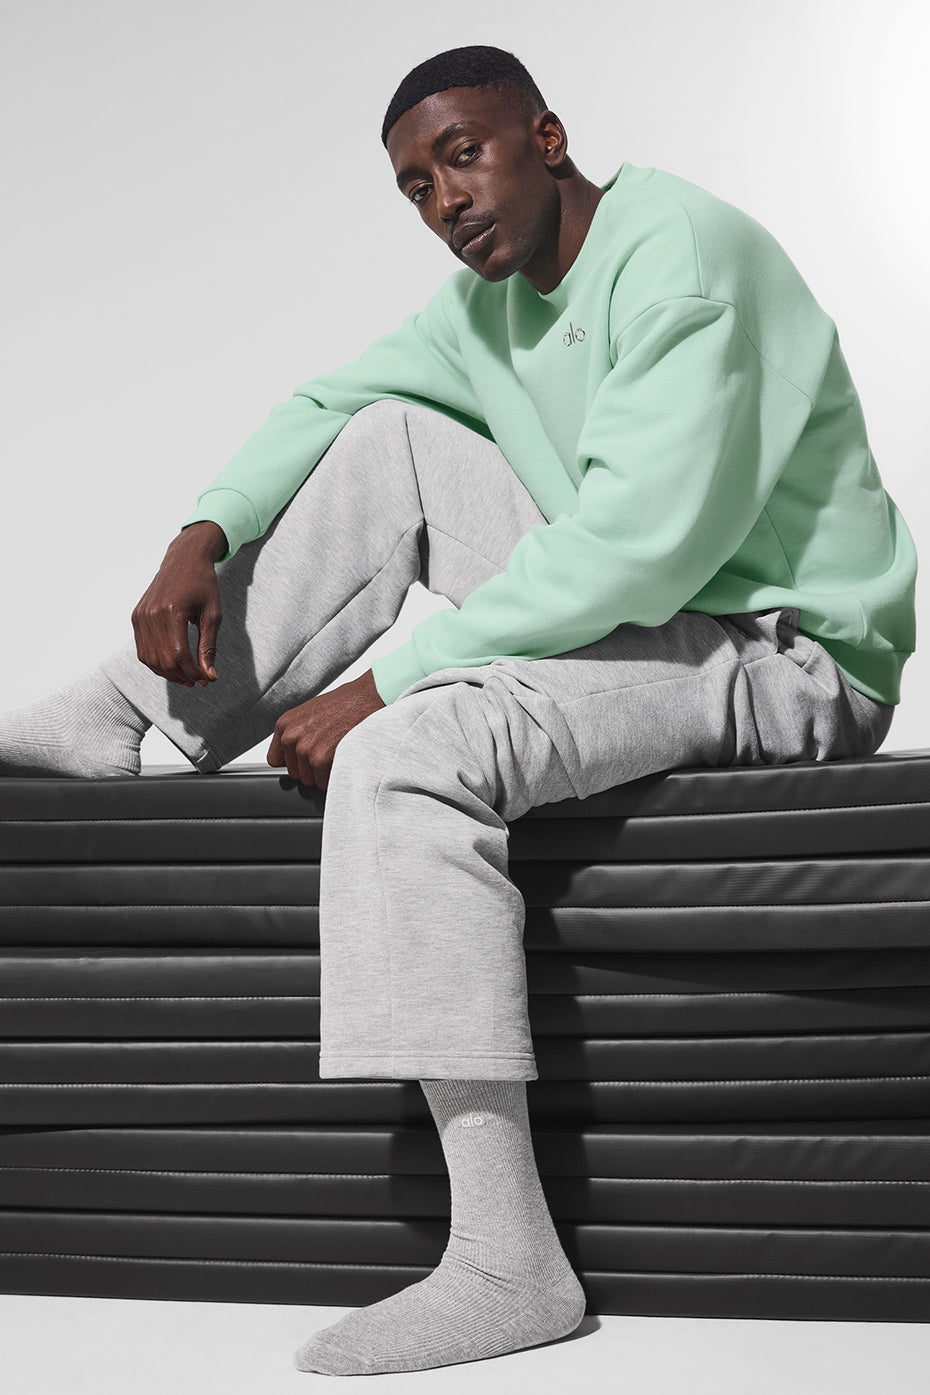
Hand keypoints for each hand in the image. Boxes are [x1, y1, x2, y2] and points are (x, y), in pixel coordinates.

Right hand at [131, 521, 226, 686]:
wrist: (184, 560)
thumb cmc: (203, 585)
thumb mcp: (212, 614)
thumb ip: (209, 646)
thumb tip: (209, 675)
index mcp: (173, 610)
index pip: (179, 654)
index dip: (194, 672)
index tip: (207, 679)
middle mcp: (152, 613)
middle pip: (163, 660)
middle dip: (183, 676)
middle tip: (199, 680)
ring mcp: (140, 615)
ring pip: (150, 659)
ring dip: (169, 673)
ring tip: (187, 676)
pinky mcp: (136, 616)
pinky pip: (143, 649)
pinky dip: (157, 662)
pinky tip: (173, 665)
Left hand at [267, 668, 385, 787]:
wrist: (367, 698)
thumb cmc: (345, 703)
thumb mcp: (311, 713)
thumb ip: (298, 734)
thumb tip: (295, 754)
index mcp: (285, 725)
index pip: (275, 760)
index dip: (293, 762)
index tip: (304, 760)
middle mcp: (291, 737)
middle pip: (295, 773)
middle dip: (311, 769)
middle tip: (329, 752)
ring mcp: (304, 749)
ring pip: (310, 780)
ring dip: (324, 774)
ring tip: (337, 754)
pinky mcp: (320, 760)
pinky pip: (324, 782)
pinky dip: (335, 776)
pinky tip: (343, 758)